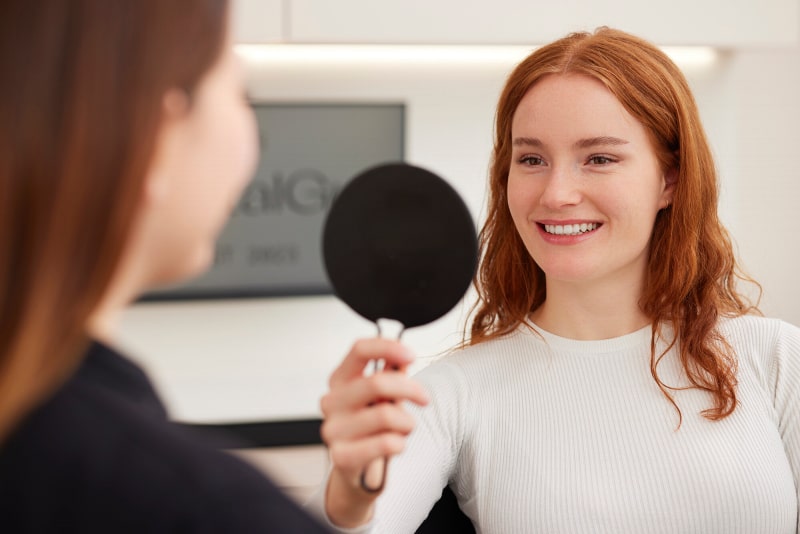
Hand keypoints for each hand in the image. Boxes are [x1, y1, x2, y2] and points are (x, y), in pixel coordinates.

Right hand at [320, 338, 429, 526]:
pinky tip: (397, 445)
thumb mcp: (381, 398)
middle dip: (410, 389)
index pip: (359, 350)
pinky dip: (400, 443)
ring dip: (407, 422)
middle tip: (425, 398)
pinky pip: (385, 443)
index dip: (387, 347)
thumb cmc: (372, 428)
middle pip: (378, 382)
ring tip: (405, 429)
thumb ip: (391, 376)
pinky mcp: (341, 456)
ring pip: (386, 415)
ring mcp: (333, 429)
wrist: (357, 470)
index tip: (411, 355)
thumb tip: (403, 359)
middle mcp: (331, 401)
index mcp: (339, 380)